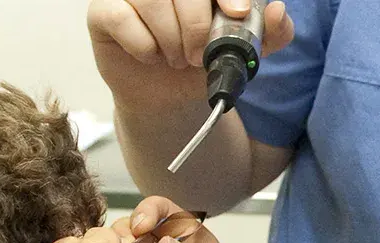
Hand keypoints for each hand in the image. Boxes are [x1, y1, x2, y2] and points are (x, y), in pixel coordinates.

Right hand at [87, 0, 294, 109]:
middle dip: (195, 24)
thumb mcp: (242, 51)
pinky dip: (142, 44)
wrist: (165, 96)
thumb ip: (270, 33)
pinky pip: (121, 18)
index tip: (235, 12)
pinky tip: (149, 56)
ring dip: (168, 37)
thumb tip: (278, 10)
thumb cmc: (199, 62)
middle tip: (198, 55)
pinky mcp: (102, 11)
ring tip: (174, 58)